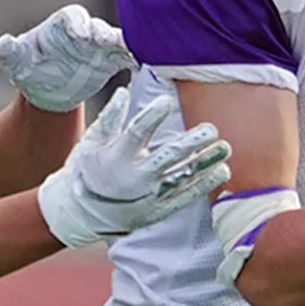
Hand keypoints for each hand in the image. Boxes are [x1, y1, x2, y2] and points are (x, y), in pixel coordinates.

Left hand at [0, 6, 128, 112]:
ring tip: (130, 51)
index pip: (72, 16)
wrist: (47, 90)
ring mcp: (99, 45)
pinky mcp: (110, 61)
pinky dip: (133, 58)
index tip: (80, 34)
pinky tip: (138, 64)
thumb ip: (10, 52)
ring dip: (122, 44)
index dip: (77, 23)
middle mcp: (83, 31)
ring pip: (115, 39)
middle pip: (97, 26)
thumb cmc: (29, 69)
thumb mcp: (16, 63)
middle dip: (102, 33)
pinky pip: (125, 57)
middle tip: (106, 41)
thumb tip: (3, 44)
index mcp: (60, 25)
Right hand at [37, 89, 229, 249]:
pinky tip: (221, 172)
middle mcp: (134, 177)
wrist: (79, 213)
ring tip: (225, 149)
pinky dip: (203, 185)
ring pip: (181, 177)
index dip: (151, 116)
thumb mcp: (91, 143)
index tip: (166, 101)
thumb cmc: (86, 171)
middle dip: (191, 143)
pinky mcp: (156, 210)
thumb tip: (123, 92)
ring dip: (205, 163)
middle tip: (211, 129)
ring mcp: (147, 196)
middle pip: (167, 157)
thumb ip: (109, 118)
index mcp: (116, 157)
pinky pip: (184, 198)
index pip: (136, 133)